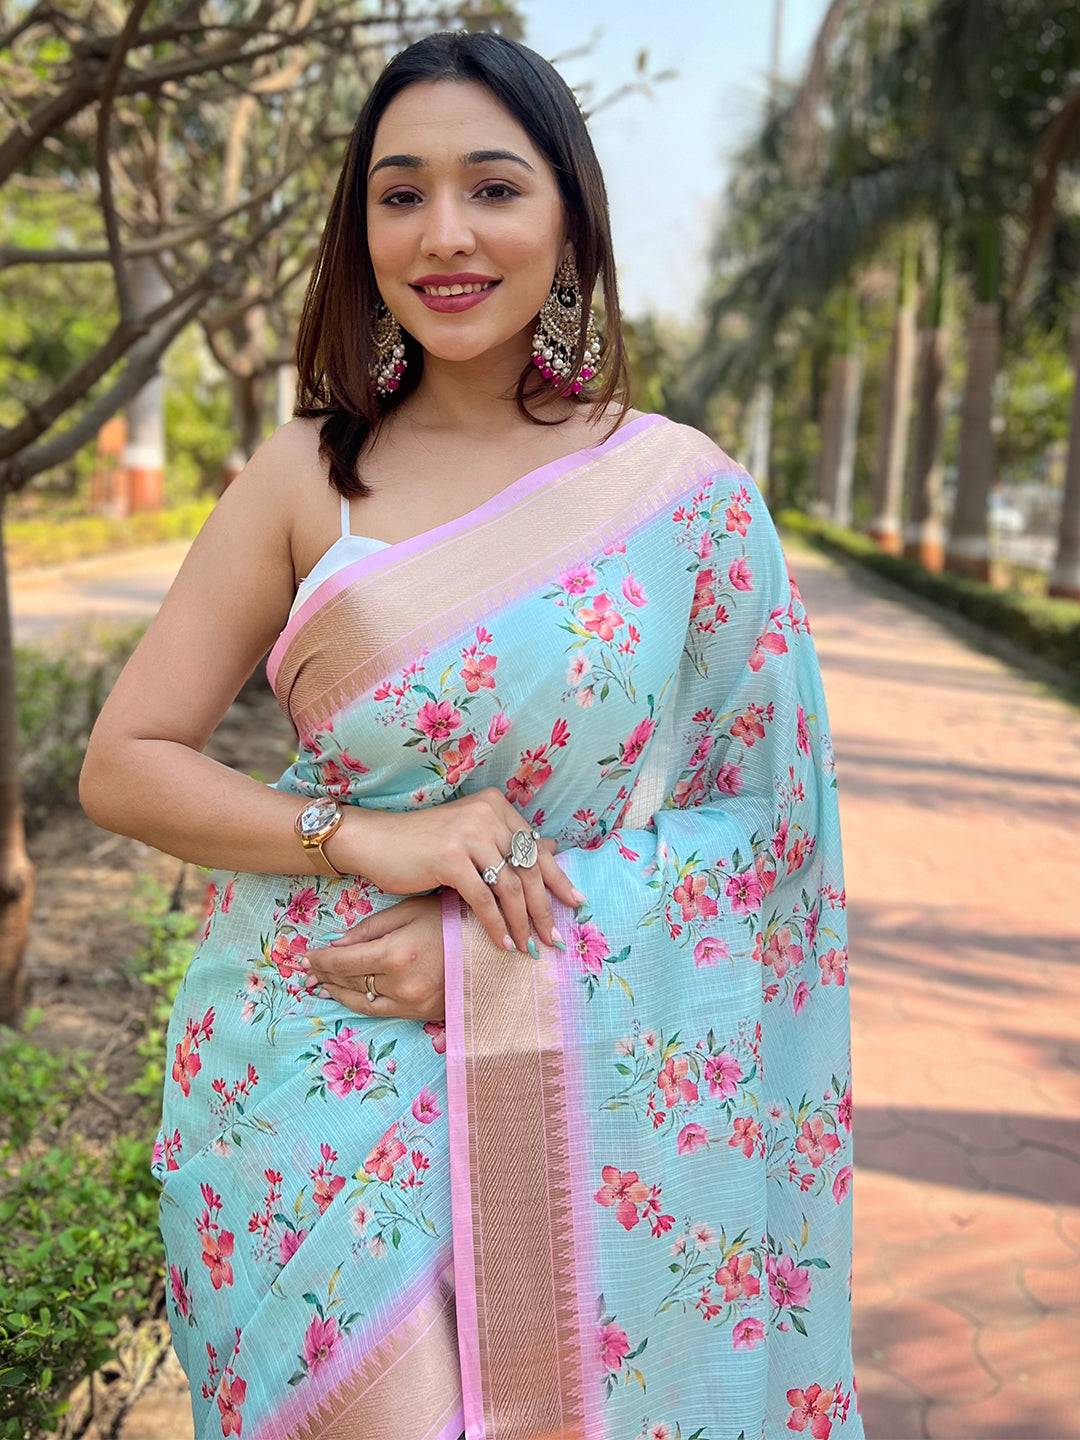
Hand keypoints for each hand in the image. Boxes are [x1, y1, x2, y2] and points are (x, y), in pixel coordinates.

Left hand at [306, 892, 444, 1021]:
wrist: (496, 943)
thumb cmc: (453, 918)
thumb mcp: (411, 911)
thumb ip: (372, 928)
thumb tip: (337, 943)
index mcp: (396, 954)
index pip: (344, 961)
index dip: (321, 960)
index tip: (305, 957)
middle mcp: (401, 985)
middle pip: (350, 982)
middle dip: (325, 975)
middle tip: (307, 970)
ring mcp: (414, 1004)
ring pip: (363, 1002)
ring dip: (338, 993)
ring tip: (321, 985)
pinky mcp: (424, 1015)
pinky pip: (383, 1011)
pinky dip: (361, 1003)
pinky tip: (350, 996)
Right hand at [328, 789, 583, 956]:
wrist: (377, 841)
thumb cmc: (424, 843)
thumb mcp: (471, 835)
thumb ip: (506, 842)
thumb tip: (552, 850)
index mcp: (496, 806)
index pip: (536, 848)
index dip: (558, 879)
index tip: (576, 904)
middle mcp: (487, 815)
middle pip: (528, 869)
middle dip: (544, 908)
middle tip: (554, 937)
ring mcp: (469, 835)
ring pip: (510, 888)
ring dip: (522, 923)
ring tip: (529, 947)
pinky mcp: (450, 859)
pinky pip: (483, 900)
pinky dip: (496, 925)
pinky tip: (502, 943)